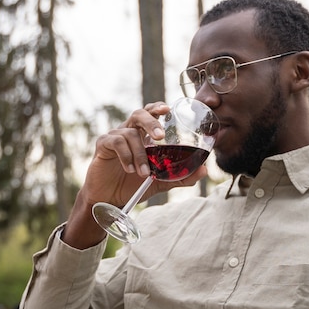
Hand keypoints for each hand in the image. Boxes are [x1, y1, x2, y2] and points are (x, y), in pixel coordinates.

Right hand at [82, 102, 205, 207]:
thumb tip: (205, 170)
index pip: (150, 114)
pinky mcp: (103, 145)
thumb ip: (181, 176)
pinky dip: (126, 155)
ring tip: (143, 173)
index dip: (158, 108)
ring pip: (130, 133)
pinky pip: (116, 142)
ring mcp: (114, 137)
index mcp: (142, 136)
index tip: (168, 108)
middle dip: (151, 122)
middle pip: (139, 114)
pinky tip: (129, 169)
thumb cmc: (133, 186)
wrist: (110, 200)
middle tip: (160, 136)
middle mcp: (128, 132)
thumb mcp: (161, 182)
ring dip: (140, 154)